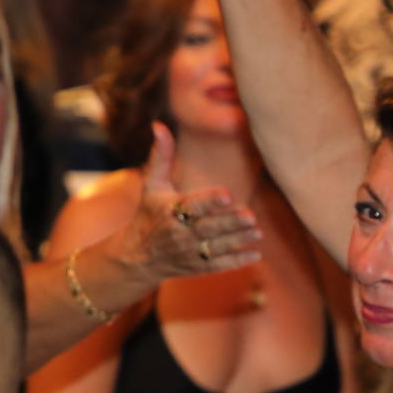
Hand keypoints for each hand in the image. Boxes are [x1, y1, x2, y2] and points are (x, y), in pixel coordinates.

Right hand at [107, 123, 262, 285]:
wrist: (135, 258)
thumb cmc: (147, 214)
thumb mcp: (151, 185)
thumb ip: (160, 156)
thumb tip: (159, 124)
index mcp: (169, 211)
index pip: (192, 205)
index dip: (210, 200)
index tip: (228, 195)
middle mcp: (179, 233)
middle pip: (208, 228)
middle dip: (229, 223)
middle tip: (251, 215)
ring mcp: (188, 253)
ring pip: (216, 247)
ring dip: (238, 240)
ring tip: (258, 232)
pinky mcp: (197, 268)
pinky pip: (218, 266)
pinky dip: (237, 262)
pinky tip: (255, 254)